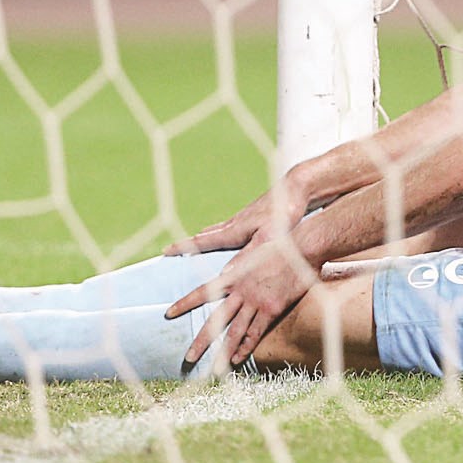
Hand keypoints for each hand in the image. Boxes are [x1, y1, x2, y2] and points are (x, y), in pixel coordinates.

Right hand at [163, 177, 308, 257]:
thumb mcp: (268, 238)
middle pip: (206, 235)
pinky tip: (227, 232)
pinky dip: (221, 232)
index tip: (164, 251)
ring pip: (218, 229)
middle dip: (189, 244)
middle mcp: (235, 223)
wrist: (298, 187)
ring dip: (205, 237)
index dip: (184, 248)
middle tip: (171, 250)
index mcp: (235, 230)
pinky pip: (231, 226)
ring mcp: (244, 217)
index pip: (203, 241)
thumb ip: (248, 256)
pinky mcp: (254, 215)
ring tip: (195, 242)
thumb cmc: (285, 213)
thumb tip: (225, 274)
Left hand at [167, 235, 317, 369]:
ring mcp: (256, 301)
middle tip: (188, 358)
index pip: (203, 291)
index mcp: (233, 275)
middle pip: (216, 320)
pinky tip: (238, 360)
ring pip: (234, 332)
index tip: (169, 313)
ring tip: (213, 370)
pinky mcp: (272, 309)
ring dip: (223, 353)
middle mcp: (241, 291)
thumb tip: (228, 269)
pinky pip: (256, 333)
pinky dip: (246, 348)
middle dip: (201, 341)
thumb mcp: (252, 253)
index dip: (185, 303)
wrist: (302, 248)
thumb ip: (238, 265)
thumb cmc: (280, 247)